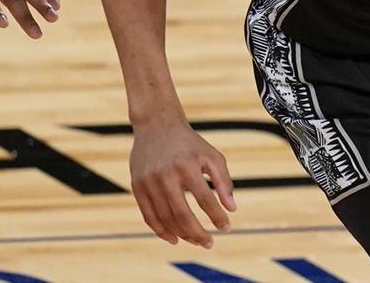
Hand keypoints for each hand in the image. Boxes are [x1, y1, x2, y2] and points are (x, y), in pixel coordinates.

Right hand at [130, 119, 235, 248]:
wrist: (157, 126)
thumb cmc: (190, 144)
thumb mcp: (212, 156)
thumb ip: (224, 181)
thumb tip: (232, 208)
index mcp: (188, 166)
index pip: (205, 199)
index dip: (217, 217)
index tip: (226, 227)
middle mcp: (166, 175)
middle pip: (182, 214)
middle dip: (197, 233)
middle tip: (209, 243)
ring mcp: (149, 182)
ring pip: (165, 218)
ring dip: (181, 235)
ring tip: (195, 241)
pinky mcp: (137, 187)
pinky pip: (148, 216)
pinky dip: (161, 231)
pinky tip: (175, 238)